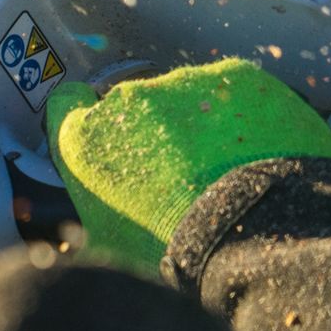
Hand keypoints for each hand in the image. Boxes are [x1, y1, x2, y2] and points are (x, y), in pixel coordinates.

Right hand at [46, 58, 330, 273]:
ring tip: (231, 170)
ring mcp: (184, 82)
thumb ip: (95, 199)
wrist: (257, 244)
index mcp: (83, 138)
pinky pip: (238, 92)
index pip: (68, 103)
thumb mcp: (109, 238)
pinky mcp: (239, 77)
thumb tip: (96, 204)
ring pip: (188, 94)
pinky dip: (248, 115)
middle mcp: (125, 98)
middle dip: (152, 128)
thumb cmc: (177, 253)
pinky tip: (262, 154)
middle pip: (133, 101)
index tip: (108, 135)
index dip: (88, 119)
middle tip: (182, 171)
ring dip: (201, 122)